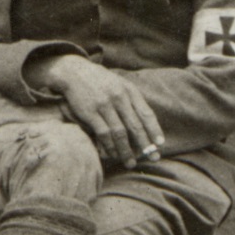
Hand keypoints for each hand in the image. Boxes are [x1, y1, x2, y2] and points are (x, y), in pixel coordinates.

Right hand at [42, 54, 166, 168]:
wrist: (73, 72)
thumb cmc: (99, 81)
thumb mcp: (119, 84)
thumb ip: (131, 99)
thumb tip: (144, 120)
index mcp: (129, 90)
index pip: (146, 113)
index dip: (154, 129)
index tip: (160, 144)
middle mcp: (119, 97)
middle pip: (135, 126)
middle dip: (145, 144)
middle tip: (153, 158)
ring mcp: (104, 105)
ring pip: (120, 133)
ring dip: (126, 150)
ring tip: (131, 163)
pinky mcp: (90, 112)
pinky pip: (103, 133)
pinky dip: (109, 146)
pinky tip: (113, 155)